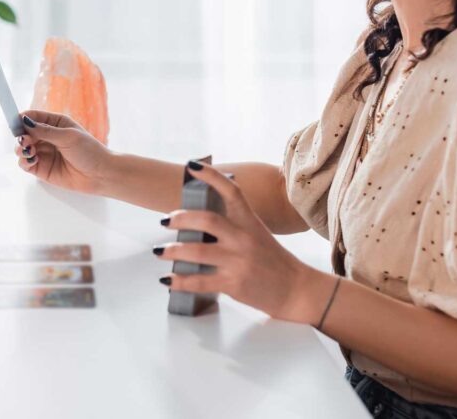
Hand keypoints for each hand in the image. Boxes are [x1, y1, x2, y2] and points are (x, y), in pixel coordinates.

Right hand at [14, 110, 113, 194]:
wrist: (100, 175)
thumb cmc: (89, 151)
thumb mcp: (68, 136)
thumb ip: (45, 131)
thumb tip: (25, 121)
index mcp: (55, 123)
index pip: (33, 117)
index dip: (22, 118)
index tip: (15, 122)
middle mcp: (47, 137)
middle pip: (25, 133)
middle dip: (21, 135)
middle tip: (24, 141)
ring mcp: (44, 153)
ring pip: (22, 148)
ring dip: (21, 149)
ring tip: (28, 151)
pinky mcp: (42, 168)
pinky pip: (26, 163)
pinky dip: (24, 161)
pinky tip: (32, 160)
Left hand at [153, 161, 330, 323]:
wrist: (297, 291)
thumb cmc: (274, 262)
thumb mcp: (257, 235)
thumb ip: (233, 227)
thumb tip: (197, 223)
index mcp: (250, 222)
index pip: (232, 191)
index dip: (211, 176)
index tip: (192, 165)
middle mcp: (244, 238)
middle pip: (207, 220)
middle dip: (181, 218)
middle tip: (165, 220)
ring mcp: (239, 261)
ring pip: (197, 251)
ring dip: (173, 251)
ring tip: (159, 251)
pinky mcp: (234, 284)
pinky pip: (199, 281)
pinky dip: (179, 281)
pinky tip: (168, 280)